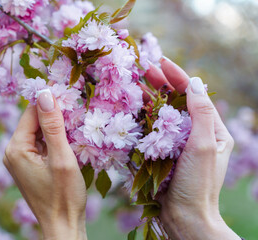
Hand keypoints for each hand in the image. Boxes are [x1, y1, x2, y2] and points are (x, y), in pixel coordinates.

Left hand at [3, 89, 86, 239]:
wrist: (62, 226)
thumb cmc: (63, 196)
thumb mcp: (61, 157)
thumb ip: (52, 125)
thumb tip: (45, 93)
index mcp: (16, 148)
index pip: (31, 111)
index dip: (50, 101)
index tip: (70, 94)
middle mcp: (12, 151)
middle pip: (33, 120)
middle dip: (53, 114)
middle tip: (76, 111)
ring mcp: (19, 159)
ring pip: (37, 131)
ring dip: (55, 127)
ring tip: (75, 127)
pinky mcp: (28, 165)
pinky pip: (39, 143)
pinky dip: (53, 139)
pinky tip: (67, 141)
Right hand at [145, 58, 239, 239]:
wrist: (185, 216)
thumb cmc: (198, 183)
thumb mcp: (203, 145)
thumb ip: (200, 113)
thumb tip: (194, 82)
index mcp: (211, 129)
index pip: (194, 95)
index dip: (178, 76)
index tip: (161, 61)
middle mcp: (195, 133)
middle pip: (177, 101)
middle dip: (161, 84)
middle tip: (143, 68)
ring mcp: (178, 143)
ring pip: (163, 113)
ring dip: (149, 97)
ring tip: (135, 83)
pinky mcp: (164, 153)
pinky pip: (153, 130)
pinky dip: (143, 117)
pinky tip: (132, 109)